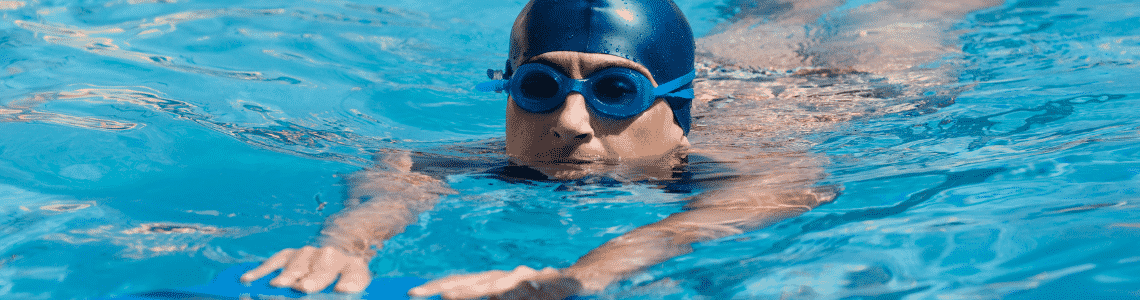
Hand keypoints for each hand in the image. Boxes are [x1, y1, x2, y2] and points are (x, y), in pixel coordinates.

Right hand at [239, 246, 371, 292]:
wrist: (338, 249)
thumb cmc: (343, 275)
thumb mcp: (353, 280)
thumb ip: (342, 290)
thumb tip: (323, 294)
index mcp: (352, 267)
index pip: (354, 275)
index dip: (349, 283)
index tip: (342, 289)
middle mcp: (331, 257)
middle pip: (322, 269)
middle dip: (312, 280)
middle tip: (303, 287)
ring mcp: (309, 253)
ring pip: (297, 263)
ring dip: (287, 275)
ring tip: (278, 285)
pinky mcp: (290, 253)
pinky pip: (274, 261)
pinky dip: (261, 270)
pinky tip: (249, 278)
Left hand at [407, 266, 581, 299]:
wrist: (586, 278)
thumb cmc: (544, 291)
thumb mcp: (512, 297)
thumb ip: (492, 298)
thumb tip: (455, 298)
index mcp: (497, 281)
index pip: (461, 282)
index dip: (436, 286)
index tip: (411, 293)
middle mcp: (508, 276)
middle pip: (471, 281)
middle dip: (444, 287)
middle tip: (418, 293)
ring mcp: (528, 278)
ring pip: (496, 284)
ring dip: (471, 291)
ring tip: (448, 296)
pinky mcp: (550, 284)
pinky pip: (529, 289)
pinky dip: (513, 291)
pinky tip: (497, 293)